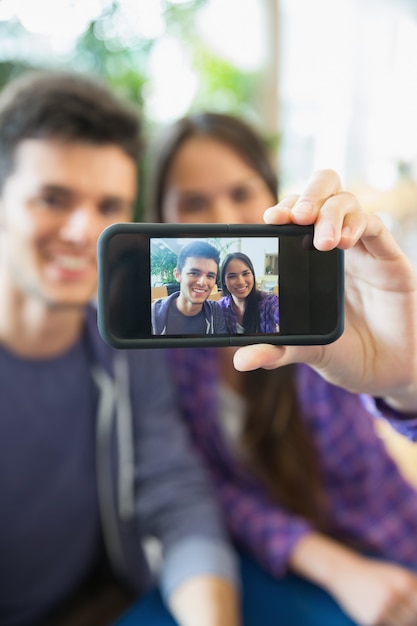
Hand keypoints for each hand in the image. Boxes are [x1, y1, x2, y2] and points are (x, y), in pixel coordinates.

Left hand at [234, 169, 416, 410]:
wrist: (383, 372)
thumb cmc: (344, 354)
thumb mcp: (306, 351)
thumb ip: (276, 350)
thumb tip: (242, 361)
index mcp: (309, 259)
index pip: (295, 216)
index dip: (283, 209)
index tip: (269, 219)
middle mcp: (335, 246)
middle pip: (323, 192)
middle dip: (308, 195)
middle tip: (295, 217)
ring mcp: (362, 249)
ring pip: (347, 200)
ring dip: (331, 212)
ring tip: (322, 241)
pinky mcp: (388, 258)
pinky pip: (374, 226)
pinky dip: (357, 226)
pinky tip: (344, 242)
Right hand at [290, 532, 416, 625]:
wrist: (344, 572)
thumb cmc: (374, 574)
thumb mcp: (396, 573)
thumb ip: (414, 586)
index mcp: (403, 581)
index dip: (416, 609)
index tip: (411, 609)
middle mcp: (394, 594)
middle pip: (414, 618)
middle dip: (410, 617)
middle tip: (397, 608)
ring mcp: (383, 608)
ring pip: (403, 625)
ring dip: (398, 620)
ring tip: (386, 607)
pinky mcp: (372, 619)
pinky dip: (384, 621)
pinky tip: (375, 610)